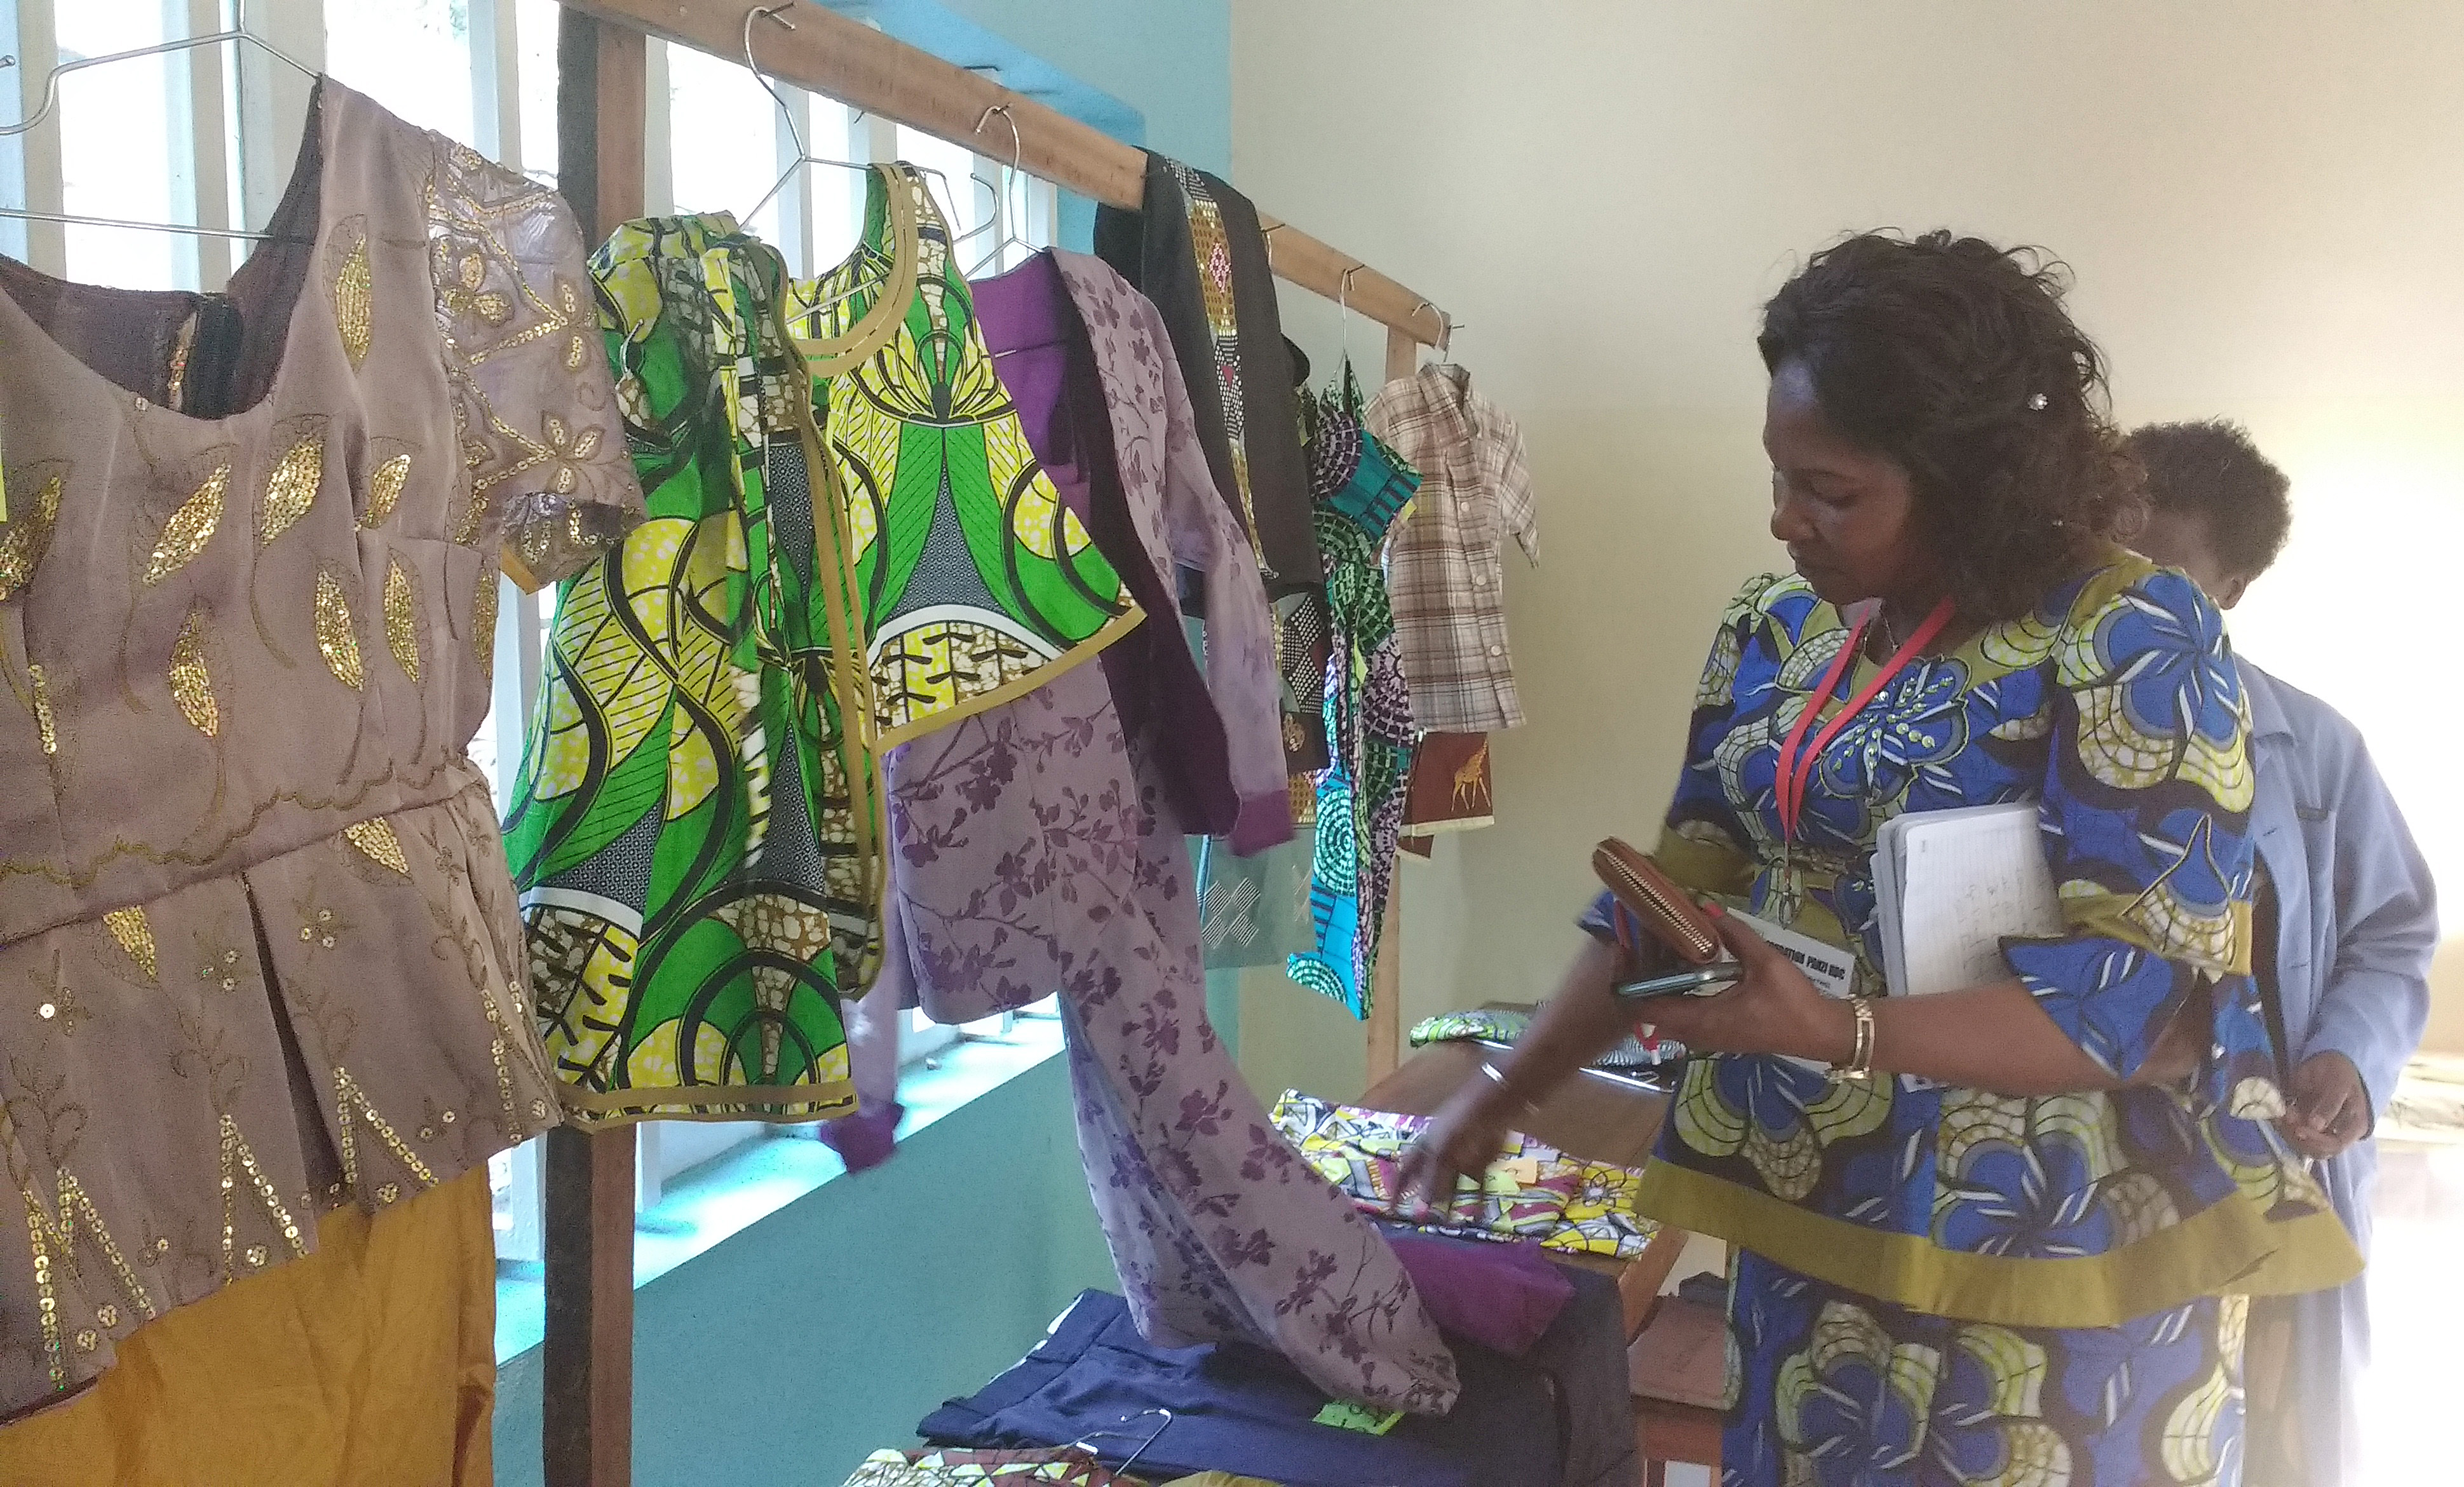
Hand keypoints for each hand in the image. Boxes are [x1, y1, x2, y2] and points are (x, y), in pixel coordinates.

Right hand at [1397, 1077, 1517, 1212]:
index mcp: (1424, 1146)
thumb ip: (1432, 1176)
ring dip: (1450, 1202)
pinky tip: (1476, 1213)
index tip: (1391, 1209)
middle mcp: (1440, 1153)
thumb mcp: (1441, 1150)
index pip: (1406, 1171)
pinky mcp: (1482, 1160)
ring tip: (1448, 1223)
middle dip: (1426, 1199)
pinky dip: (1476, 1197)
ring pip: (1452, 1184)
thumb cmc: (1461, 1121)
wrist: (1495, 1103)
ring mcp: (1461, 1157)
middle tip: (1424, 1222)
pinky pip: (1476, 1183)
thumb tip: (1421, 1205)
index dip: (1397, 1188)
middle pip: (1429, 1180)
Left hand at [1633, 907, 1855, 1063]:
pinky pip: (1680, 1013)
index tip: (1625, 949)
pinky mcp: (1714, 1032)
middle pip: (1646, 1009)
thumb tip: (1704, 906)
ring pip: (1663, 1011)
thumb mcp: (1766, 962)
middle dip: (1638, 975)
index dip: (1626, 981)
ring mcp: (1704, 1035)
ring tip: (1660, 944)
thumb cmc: (1793, 1002)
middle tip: (1642, 939)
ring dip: (1656, 981)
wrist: (1820, 1033)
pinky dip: (1673, 989)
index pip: (1644, 1008)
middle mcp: (1695, 1033)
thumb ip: (1735, 934)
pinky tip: (1682, 961)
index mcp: (1702, 1020)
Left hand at [2278, 1051, 2368, 1158]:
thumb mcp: (2339, 1084)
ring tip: (2280, 1116)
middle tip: (2284, 1120)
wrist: (2328, 1064)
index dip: (2317, 1142)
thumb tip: (2316, 1126)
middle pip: (2317, 1150)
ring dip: (2287, 1134)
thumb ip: (2329, 1104)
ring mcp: (2320, 1133)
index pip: (2336, 1144)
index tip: (2299, 1130)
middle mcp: (2338, 1134)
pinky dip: (2282, 1129)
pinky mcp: (2304, 1128)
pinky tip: (2276, 1117)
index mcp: (2354, 1126)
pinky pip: (2292, 1136)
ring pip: (2302, 1146)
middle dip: (2298, 1138)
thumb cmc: (2339, 1073)